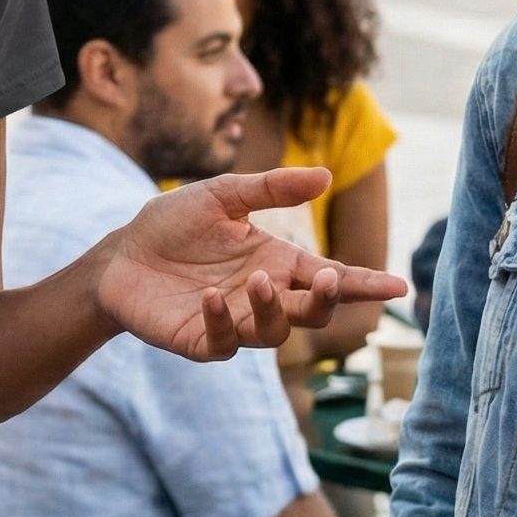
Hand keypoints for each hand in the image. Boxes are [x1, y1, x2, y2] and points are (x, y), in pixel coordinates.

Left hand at [95, 167, 405, 360]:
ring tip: (256, 281)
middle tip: (324, 278)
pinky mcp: (202, 340)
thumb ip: (270, 188)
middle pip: (312, 310)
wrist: (119, 254)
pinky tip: (209, 298)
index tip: (397, 286)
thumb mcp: (221, 196)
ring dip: (273, 308)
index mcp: (275, 262)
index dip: (363, 283)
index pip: (329, 276)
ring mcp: (235, 322)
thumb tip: (325, 174)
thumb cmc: (172, 224)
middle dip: (326, 299)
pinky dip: (223, 322)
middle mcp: (263, 295)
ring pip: (276, 332)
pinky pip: (224, 342)